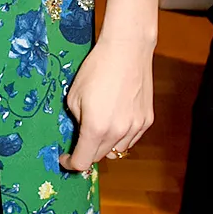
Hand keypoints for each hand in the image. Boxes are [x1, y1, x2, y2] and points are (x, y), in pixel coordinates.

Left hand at [59, 35, 153, 171]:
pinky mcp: (147, 120)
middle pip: (99, 157)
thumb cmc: (97, 69)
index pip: (82, 162)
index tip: (65, 158)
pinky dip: (121, 136)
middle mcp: (118, 132)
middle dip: (86, 152)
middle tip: (80, 138)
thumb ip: (77, 120)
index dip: (70, 163)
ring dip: (106, 145)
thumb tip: (81, 131)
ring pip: (117, 150)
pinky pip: (131, 138)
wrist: (127, 50)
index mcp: (95, 128)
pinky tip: (116, 119)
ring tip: (100, 126)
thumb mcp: (74, 96)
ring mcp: (135, 127)